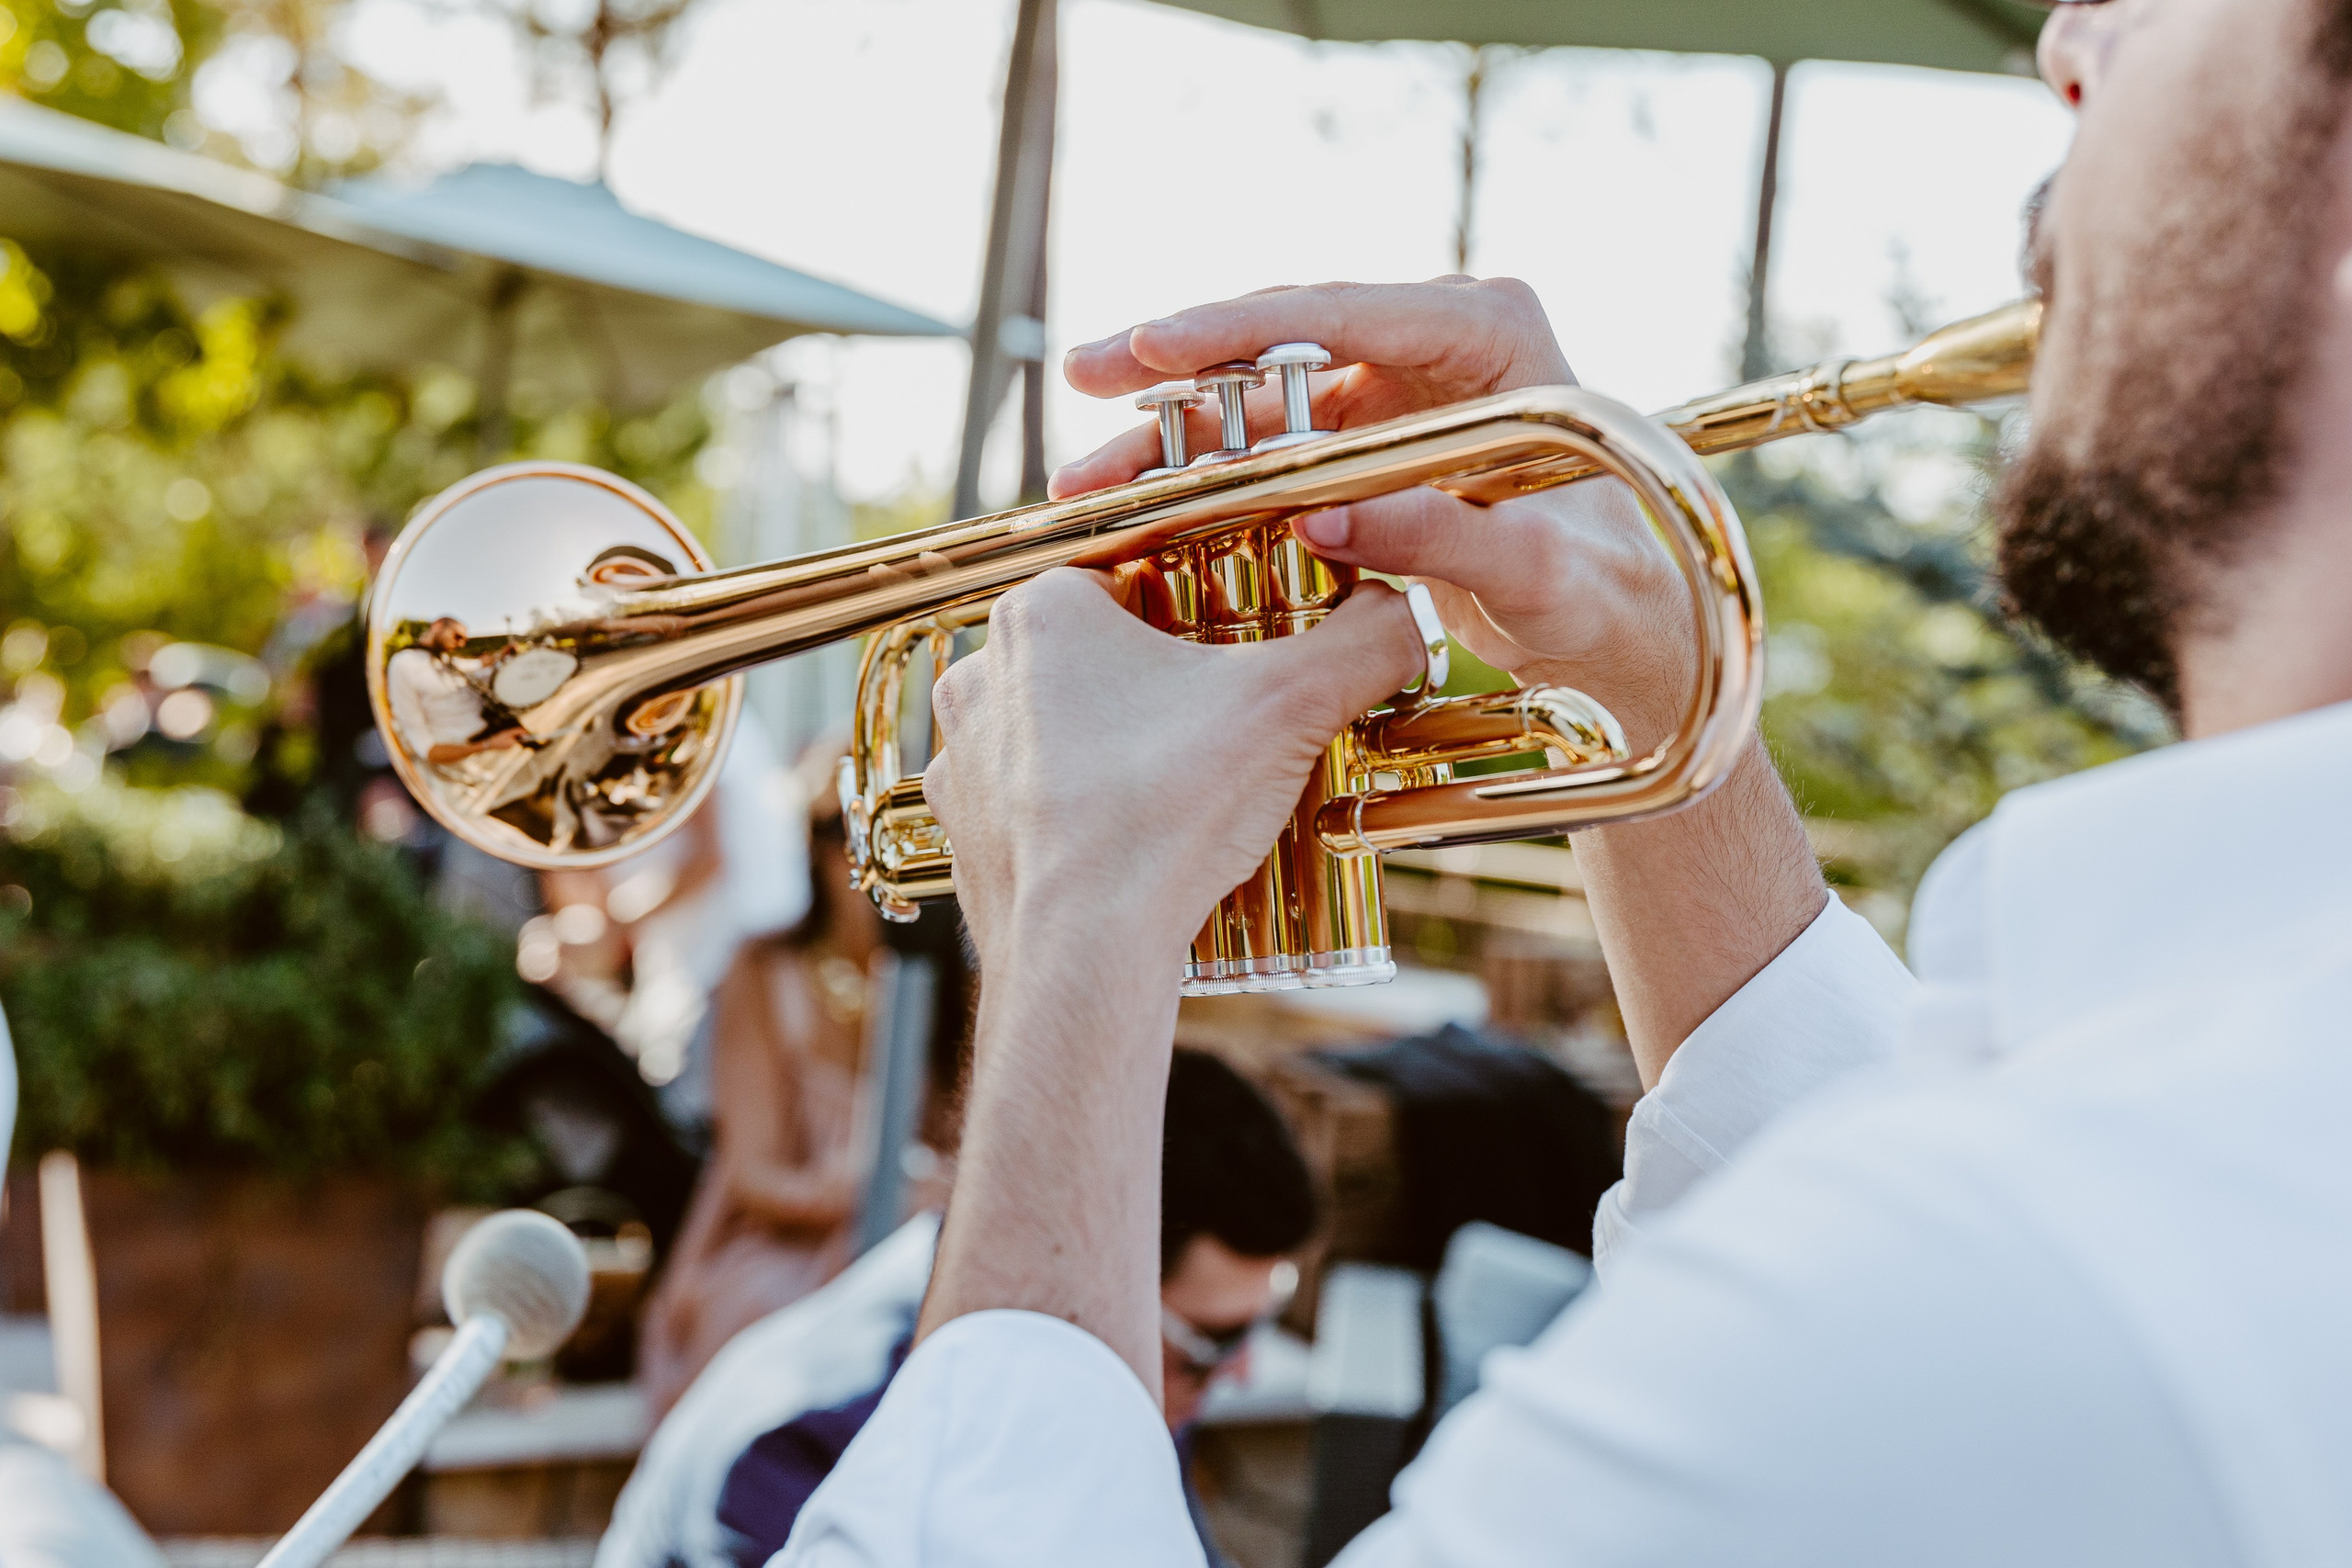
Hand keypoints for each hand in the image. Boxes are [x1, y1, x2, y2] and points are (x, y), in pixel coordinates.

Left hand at [922, 569, 1423, 968]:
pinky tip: (1132, 837)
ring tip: (1184, 788)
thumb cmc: (1165, 813)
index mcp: (1042, 612)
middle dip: (1162, 684)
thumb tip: (1405, 613)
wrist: (1084, 955)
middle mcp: (983, 674)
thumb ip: (1363, 641)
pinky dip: (1077, 815)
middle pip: (1097, 655)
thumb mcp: (1292, 706)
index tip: (1243, 648)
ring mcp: (962, 758)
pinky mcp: (963, 831)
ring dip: (1115, 747)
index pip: (1132, 574)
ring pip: (1057, 730)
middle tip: (1226, 724)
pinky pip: (1030, 803)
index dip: (1199, 606)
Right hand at [1054, 277, 1693, 749]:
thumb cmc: (1609, 591)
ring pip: (1259, 396)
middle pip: (1282, 337)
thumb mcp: (1535, 571)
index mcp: (1491, 331)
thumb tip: (1320, 516)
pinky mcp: (1367, 437)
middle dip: (1176, 368)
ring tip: (1085, 479)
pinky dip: (1204, 478)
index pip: (1346, 310)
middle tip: (1085, 377)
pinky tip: (1135, 506)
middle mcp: (1435, 340)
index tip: (1153, 346)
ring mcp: (1395, 385)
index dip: (1237, 326)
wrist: (1628, 628)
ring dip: (1173, 440)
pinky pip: (1267, 446)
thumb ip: (1441, 536)